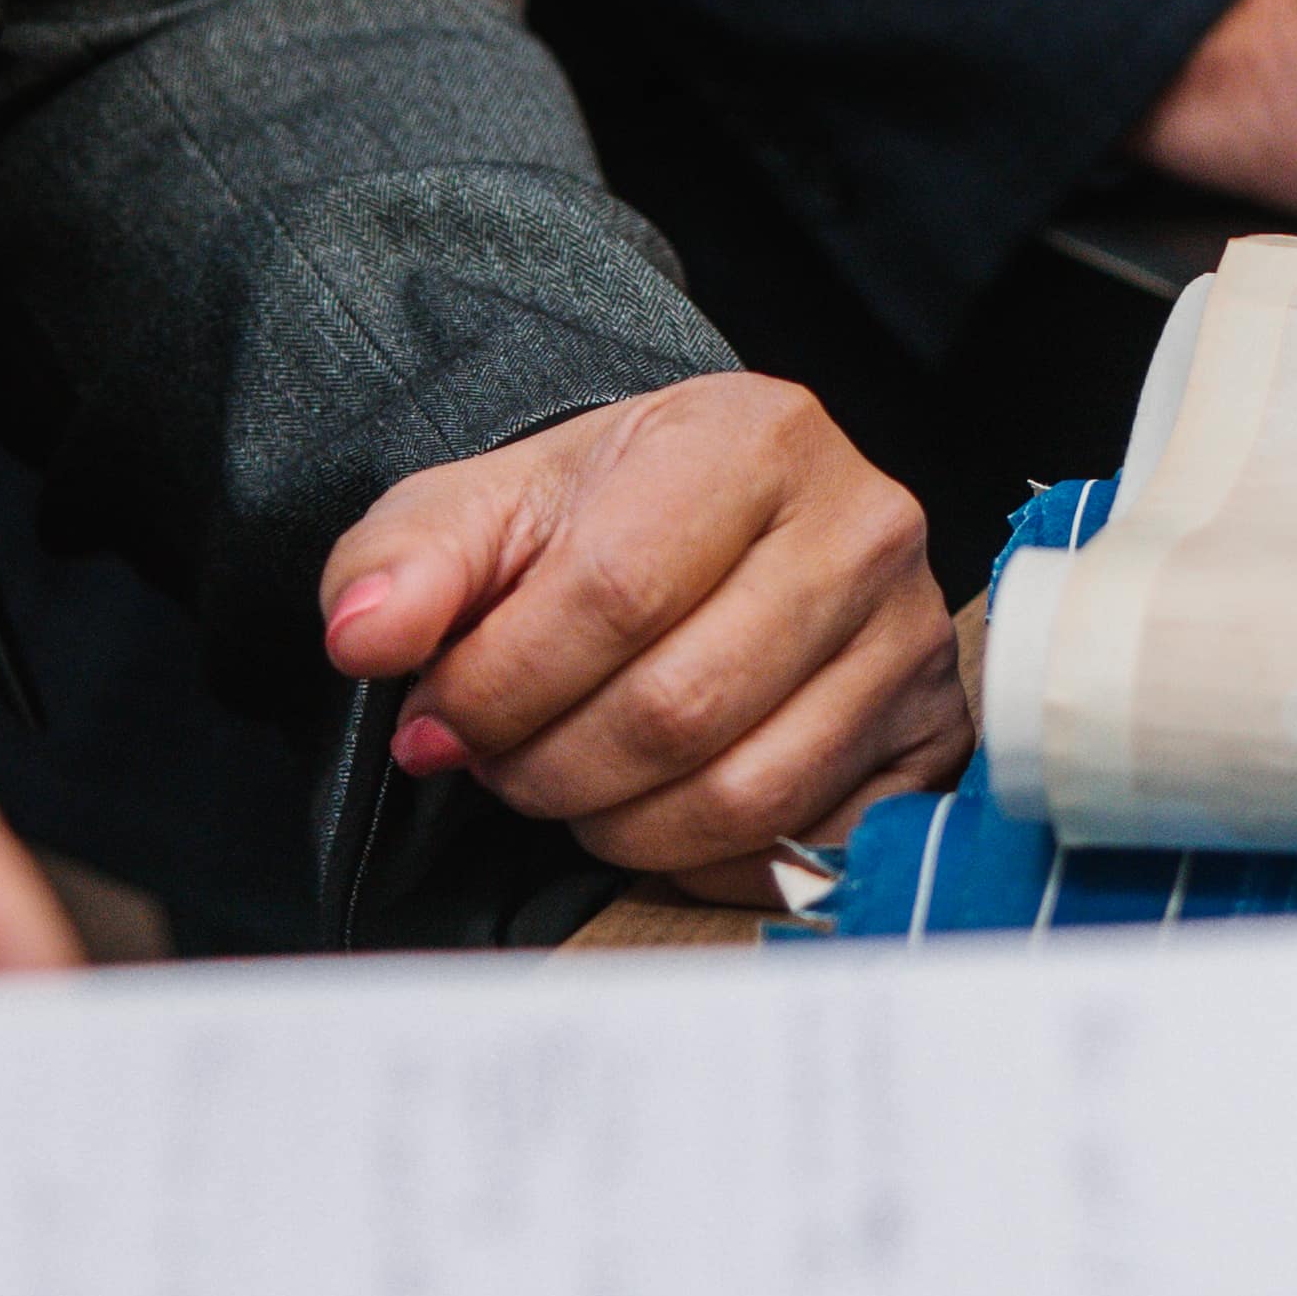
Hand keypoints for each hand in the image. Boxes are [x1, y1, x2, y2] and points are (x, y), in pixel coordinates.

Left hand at [313, 377, 965, 897]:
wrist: (710, 524)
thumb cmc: (600, 518)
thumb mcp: (483, 509)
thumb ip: (405, 560)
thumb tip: (365, 637)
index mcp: (755, 437)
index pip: (614, 593)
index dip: (501, 684)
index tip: (433, 719)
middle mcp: (862, 526)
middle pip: (678, 707)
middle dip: (548, 766)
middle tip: (492, 763)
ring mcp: (909, 636)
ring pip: (742, 790)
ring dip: (615, 822)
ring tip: (562, 783)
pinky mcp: (931, 731)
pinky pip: (804, 843)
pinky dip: (701, 858)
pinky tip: (649, 810)